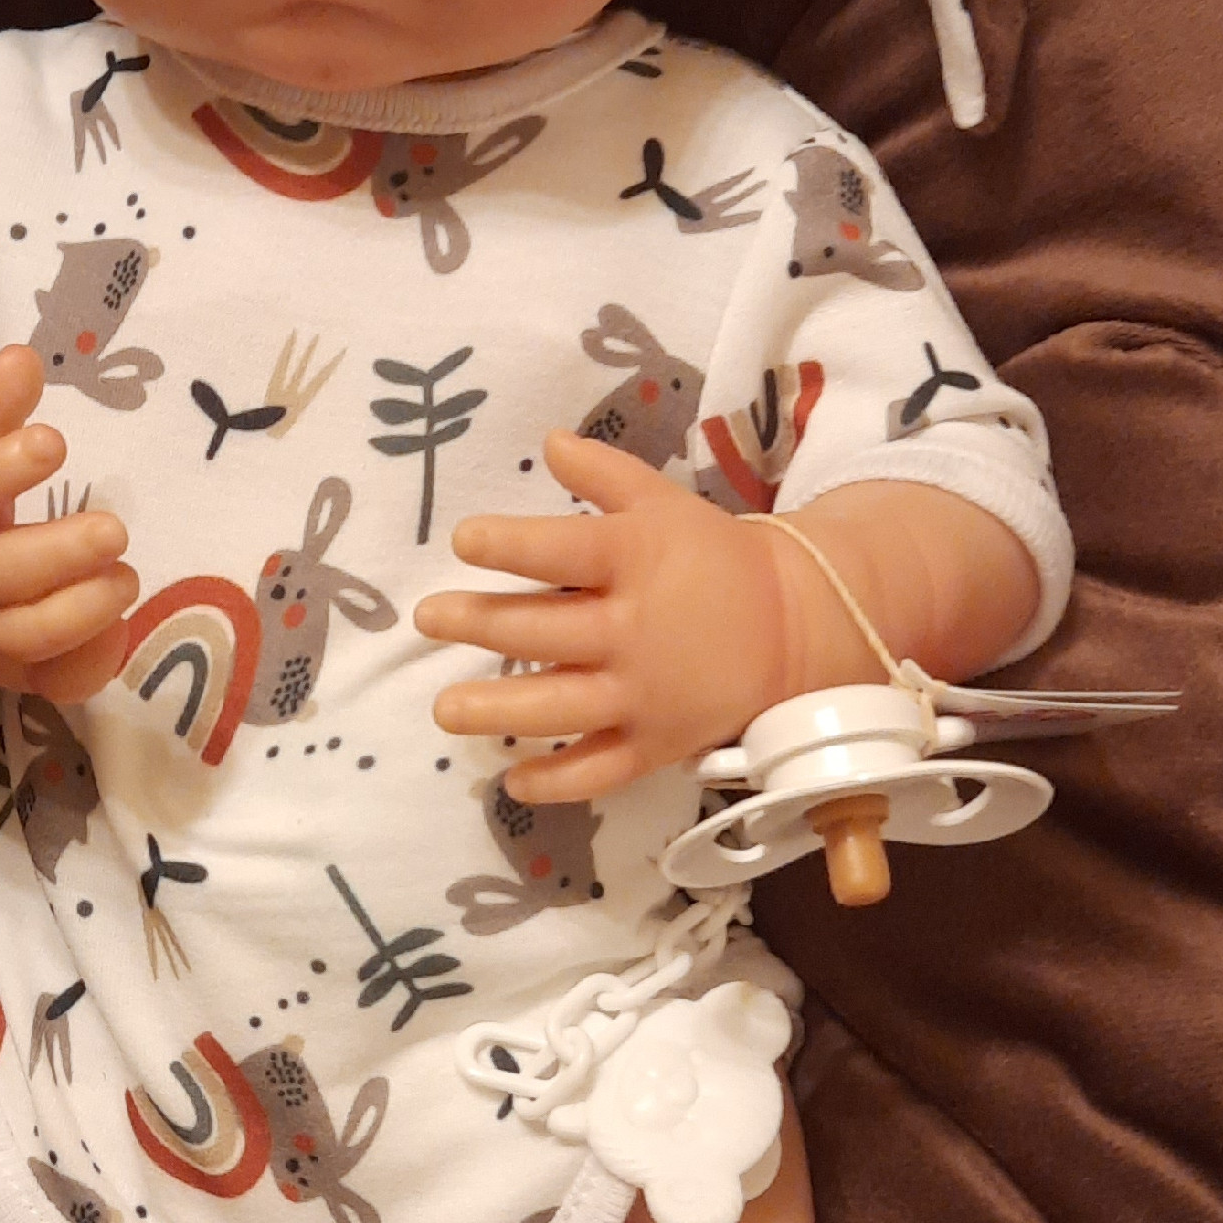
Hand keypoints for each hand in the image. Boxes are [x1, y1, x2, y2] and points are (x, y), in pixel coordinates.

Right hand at [0, 346, 140, 700]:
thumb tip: (26, 356)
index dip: (3, 470)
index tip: (54, 441)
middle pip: (0, 574)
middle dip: (61, 554)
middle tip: (114, 529)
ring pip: (29, 636)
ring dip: (84, 611)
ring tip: (126, 578)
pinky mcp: (9, 672)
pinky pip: (53, 681)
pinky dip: (89, 664)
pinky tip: (122, 630)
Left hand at [412, 429, 818, 803]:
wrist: (793, 624)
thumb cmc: (712, 557)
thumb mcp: (664, 502)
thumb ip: (604, 473)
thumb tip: (546, 440)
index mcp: (636, 561)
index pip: (564, 551)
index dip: (511, 544)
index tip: (464, 540)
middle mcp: (634, 630)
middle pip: (544, 630)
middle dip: (479, 623)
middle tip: (428, 617)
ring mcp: (644, 694)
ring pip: (560, 706)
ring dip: (497, 710)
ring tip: (444, 709)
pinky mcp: (656, 743)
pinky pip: (601, 769)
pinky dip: (557, 782)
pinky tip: (511, 780)